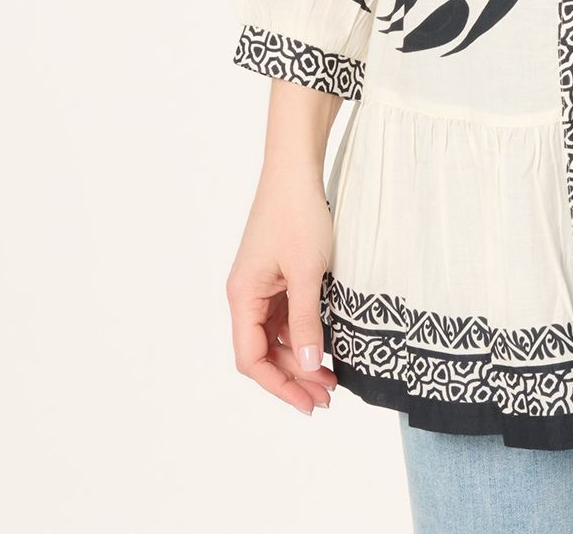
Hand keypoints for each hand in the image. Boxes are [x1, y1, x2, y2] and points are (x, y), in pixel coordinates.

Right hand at [227, 168, 339, 415]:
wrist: (296, 170)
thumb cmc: (298, 214)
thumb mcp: (307, 272)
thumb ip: (306, 321)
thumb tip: (307, 366)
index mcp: (242, 297)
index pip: (251, 359)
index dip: (278, 386)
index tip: (308, 402)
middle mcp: (246, 295)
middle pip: (262, 352)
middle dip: (293, 377)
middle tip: (327, 397)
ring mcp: (261, 286)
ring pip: (275, 337)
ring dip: (299, 359)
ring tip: (330, 380)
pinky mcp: (277, 276)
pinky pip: (285, 317)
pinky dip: (302, 335)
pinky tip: (325, 347)